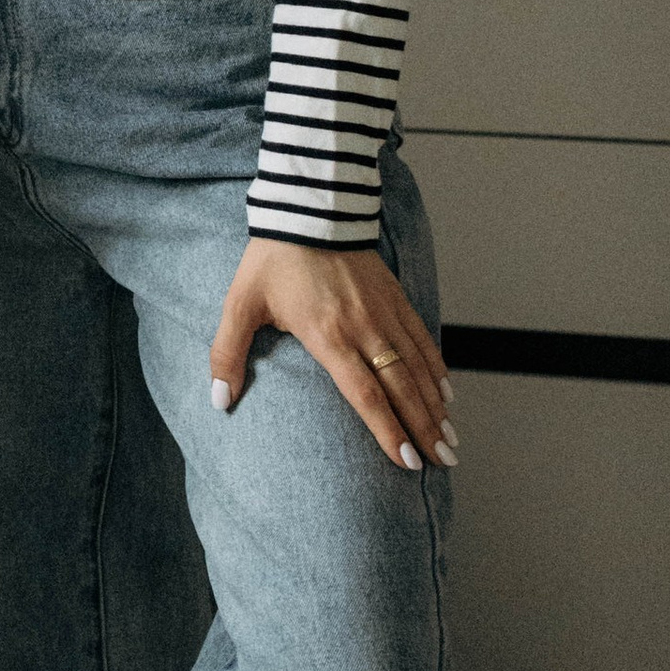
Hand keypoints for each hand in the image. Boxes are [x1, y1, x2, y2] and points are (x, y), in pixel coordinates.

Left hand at [209, 239, 454, 471]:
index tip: (406, 462)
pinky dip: (437, 368)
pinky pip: (422, 338)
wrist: (308, 208)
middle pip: (402, 388)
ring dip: (436, 405)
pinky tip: (446, 393)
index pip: (366, 395)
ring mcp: (384, 312)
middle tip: (442, 461)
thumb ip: (226, 353)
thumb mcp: (240, 304)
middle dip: (423, 428)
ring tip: (450, 439)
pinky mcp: (395, 296)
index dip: (388, 430)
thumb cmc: (272, 258)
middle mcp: (364, 328)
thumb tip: (219, 400)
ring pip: (418, 367)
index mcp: (328, 335)